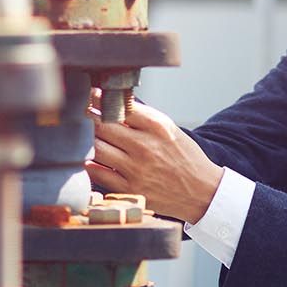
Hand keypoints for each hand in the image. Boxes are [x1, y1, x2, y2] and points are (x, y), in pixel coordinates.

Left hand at [84, 90, 223, 223]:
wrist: (201, 191)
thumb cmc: (183, 156)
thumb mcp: (169, 129)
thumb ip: (142, 117)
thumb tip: (110, 103)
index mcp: (157, 128)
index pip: (119, 107)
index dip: (100, 99)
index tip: (92, 95)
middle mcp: (145, 147)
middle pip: (103, 126)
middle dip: (89, 118)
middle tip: (84, 115)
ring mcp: (136, 169)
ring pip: (97, 148)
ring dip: (88, 140)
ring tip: (87, 136)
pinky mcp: (130, 189)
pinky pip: (98, 173)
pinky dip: (91, 163)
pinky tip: (91, 158)